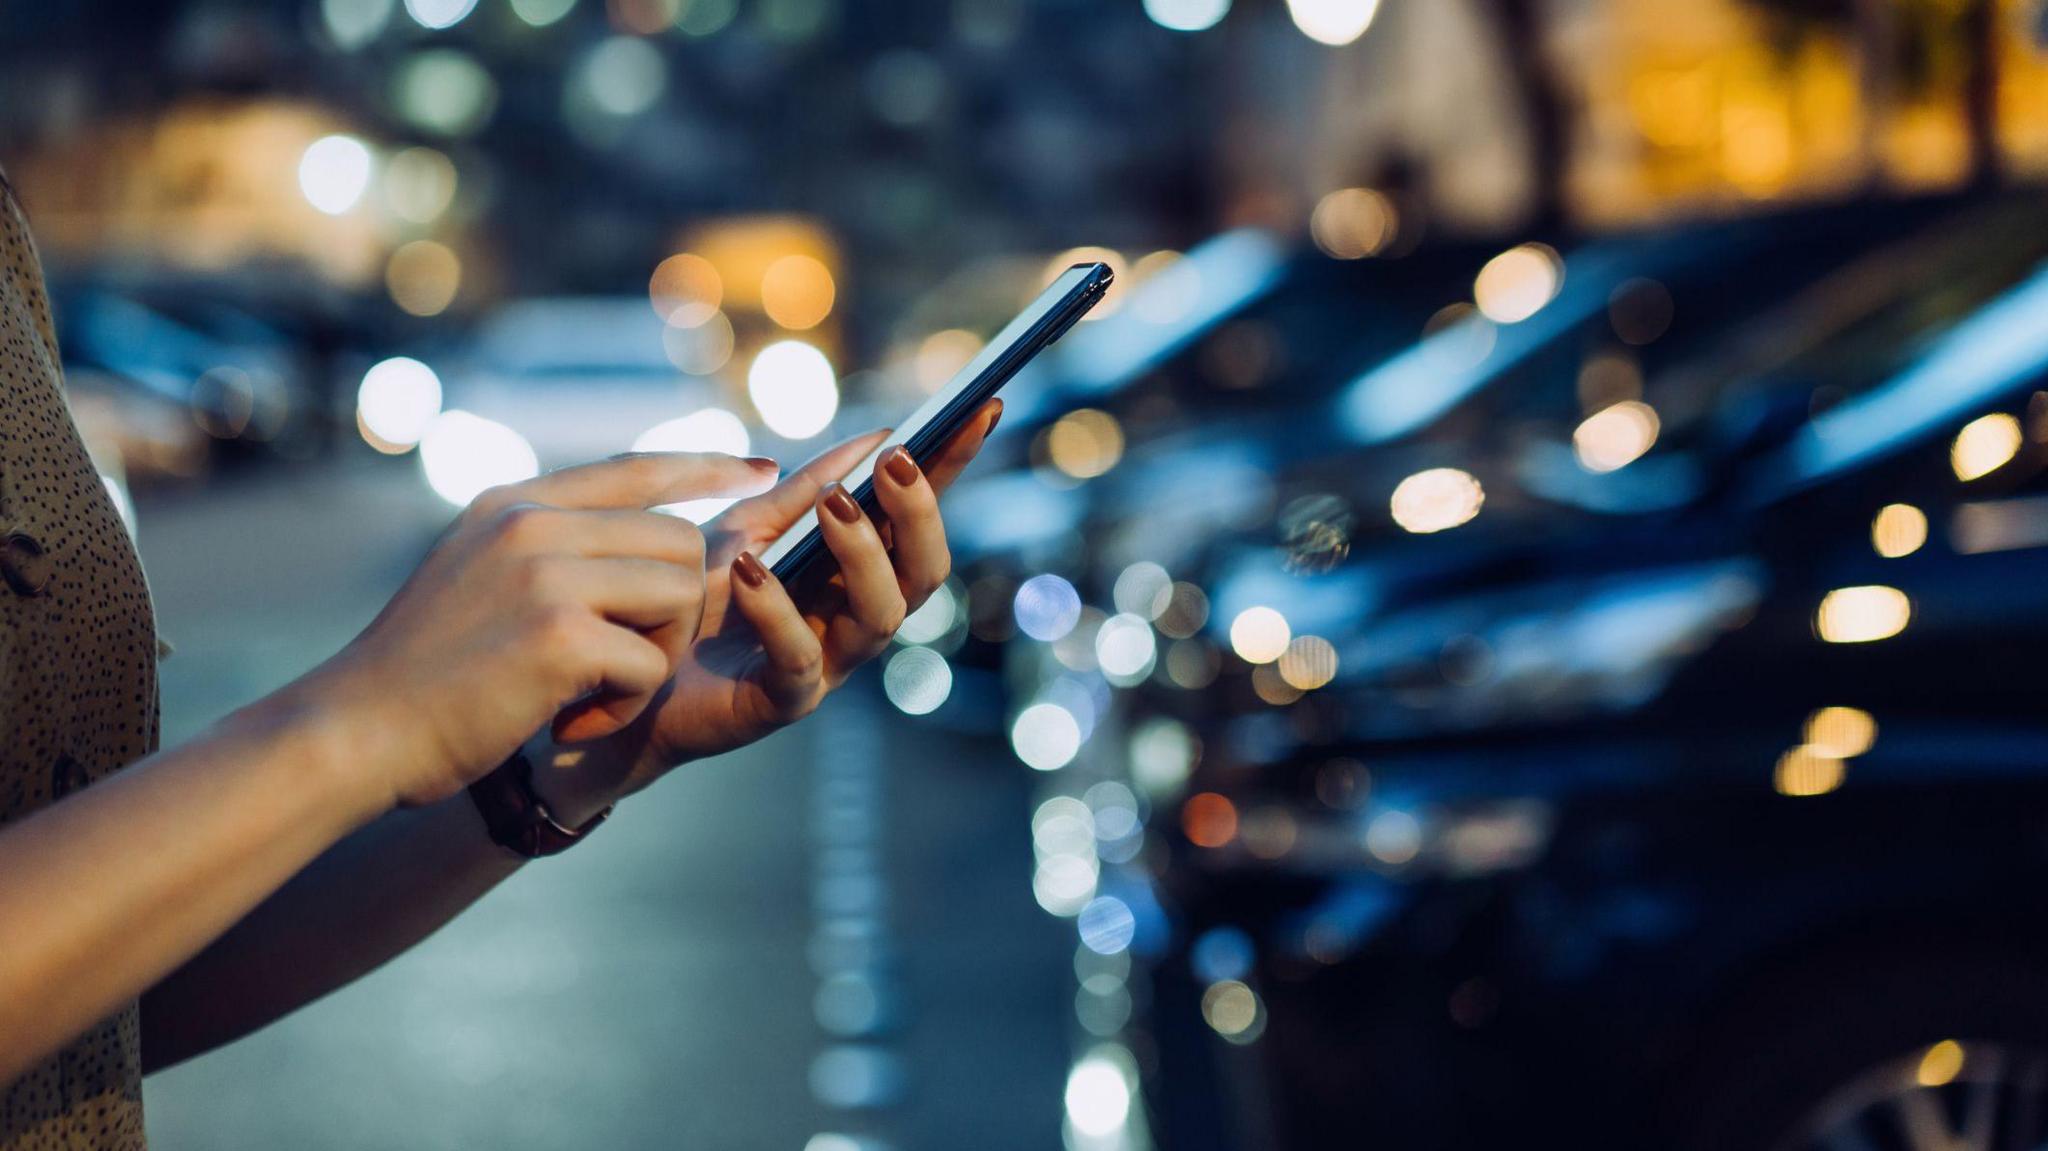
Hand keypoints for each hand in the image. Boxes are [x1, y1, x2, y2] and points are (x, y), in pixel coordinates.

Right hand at [282, 452, 778, 810]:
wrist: (355, 731)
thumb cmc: (421, 671)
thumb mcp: (474, 572)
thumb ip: (543, 543)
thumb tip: (636, 526)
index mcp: (514, 503)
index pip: (637, 468)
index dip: (708, 469)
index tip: (764, 470)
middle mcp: (532, 524)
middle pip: (680, 540)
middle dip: (676, 609)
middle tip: (621, 664)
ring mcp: (546, 575)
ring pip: (679, 595)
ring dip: (653, 659)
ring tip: (588, 694)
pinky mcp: (560, 637)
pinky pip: (652, 664)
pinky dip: (625, 707)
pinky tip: (569, 722)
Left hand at [531, 400, 1001, 818]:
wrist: (630, 677)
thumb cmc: (695, 602)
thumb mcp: (749, 529)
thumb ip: (805, 491)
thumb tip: (877, 436)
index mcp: (858, 572)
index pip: (919, 515)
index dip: (954, 466)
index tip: (980, 408)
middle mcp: (856, 618)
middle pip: (925, 571)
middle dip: (920, 514)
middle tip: (896, 464)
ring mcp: (828, 664)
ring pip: (883, 616)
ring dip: (865, 554)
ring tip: (834, 506)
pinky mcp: (782, 703)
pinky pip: (801, 660)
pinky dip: (779, 610)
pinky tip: (751, 570)